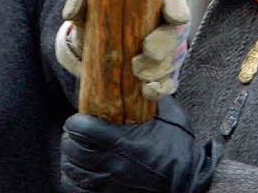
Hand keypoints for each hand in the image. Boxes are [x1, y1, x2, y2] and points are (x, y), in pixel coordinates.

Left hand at [55, 0, 189, 98]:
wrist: (96, 47)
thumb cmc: (99, 19)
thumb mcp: (89, 9)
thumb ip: (80, 2)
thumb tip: (70, 12)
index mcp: (153, 1)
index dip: (176, 7)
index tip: (173, 18)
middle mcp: (164, 25)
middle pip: (173, 34)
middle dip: (162, 45)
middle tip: (140, 56)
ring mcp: (166, 51)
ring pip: (172, 60)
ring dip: (158, 69)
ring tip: (138, 74)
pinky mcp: (162, 74)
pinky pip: (169, 83)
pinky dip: (160, 89)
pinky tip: (148, 91)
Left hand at [61, 95, 218, 192]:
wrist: (187, 182)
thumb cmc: (180, 148)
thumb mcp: (171, 116)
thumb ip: (154, 97)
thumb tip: (145, 77)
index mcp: (123, 141)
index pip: (82, 130)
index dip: (76, 121)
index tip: (81, 116)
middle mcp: (111, 163)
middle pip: (72, 149)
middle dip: (70, 136)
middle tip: (77, 129)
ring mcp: (108, 182)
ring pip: (71, 169)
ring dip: (69, 156)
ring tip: (75, 148)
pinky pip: (76, 189)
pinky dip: (72, 178)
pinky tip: (78, 169)